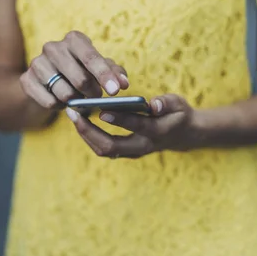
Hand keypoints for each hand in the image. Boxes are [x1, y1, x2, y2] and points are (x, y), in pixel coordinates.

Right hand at [19, 31, 128, 108]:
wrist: (48, 82)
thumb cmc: (81, 71)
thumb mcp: (100, 69)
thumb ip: (115, 73)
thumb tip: (123, 83)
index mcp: (74, 40)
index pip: (91, 58)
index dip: (105, 75)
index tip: (116, 91)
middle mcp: (53, 47)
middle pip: (79, 78)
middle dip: (92, 93)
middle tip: (97, 97)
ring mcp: (37, 63)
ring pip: (65, 93)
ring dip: (76, 102)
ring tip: (79, 99)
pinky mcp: (26, 80)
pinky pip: (50, 102)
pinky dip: (60, 107)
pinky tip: (62, 102)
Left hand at [65, 94, 197, 158]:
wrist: (184, 135)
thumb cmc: (178, 114)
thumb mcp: (178, 104)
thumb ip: (166, 103)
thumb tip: (153, 104)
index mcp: (157, 132)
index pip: (136, 126)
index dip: (119, 119)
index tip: (101, 110)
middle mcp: (143, 146)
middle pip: (111, 147)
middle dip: (89, 132)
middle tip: (73, 113)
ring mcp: (133, 152)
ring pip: (104, 150)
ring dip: (86, 135)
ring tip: (72, 115)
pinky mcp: (126, 152)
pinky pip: (104, 148)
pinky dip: (90, 136)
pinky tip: (80, 120)